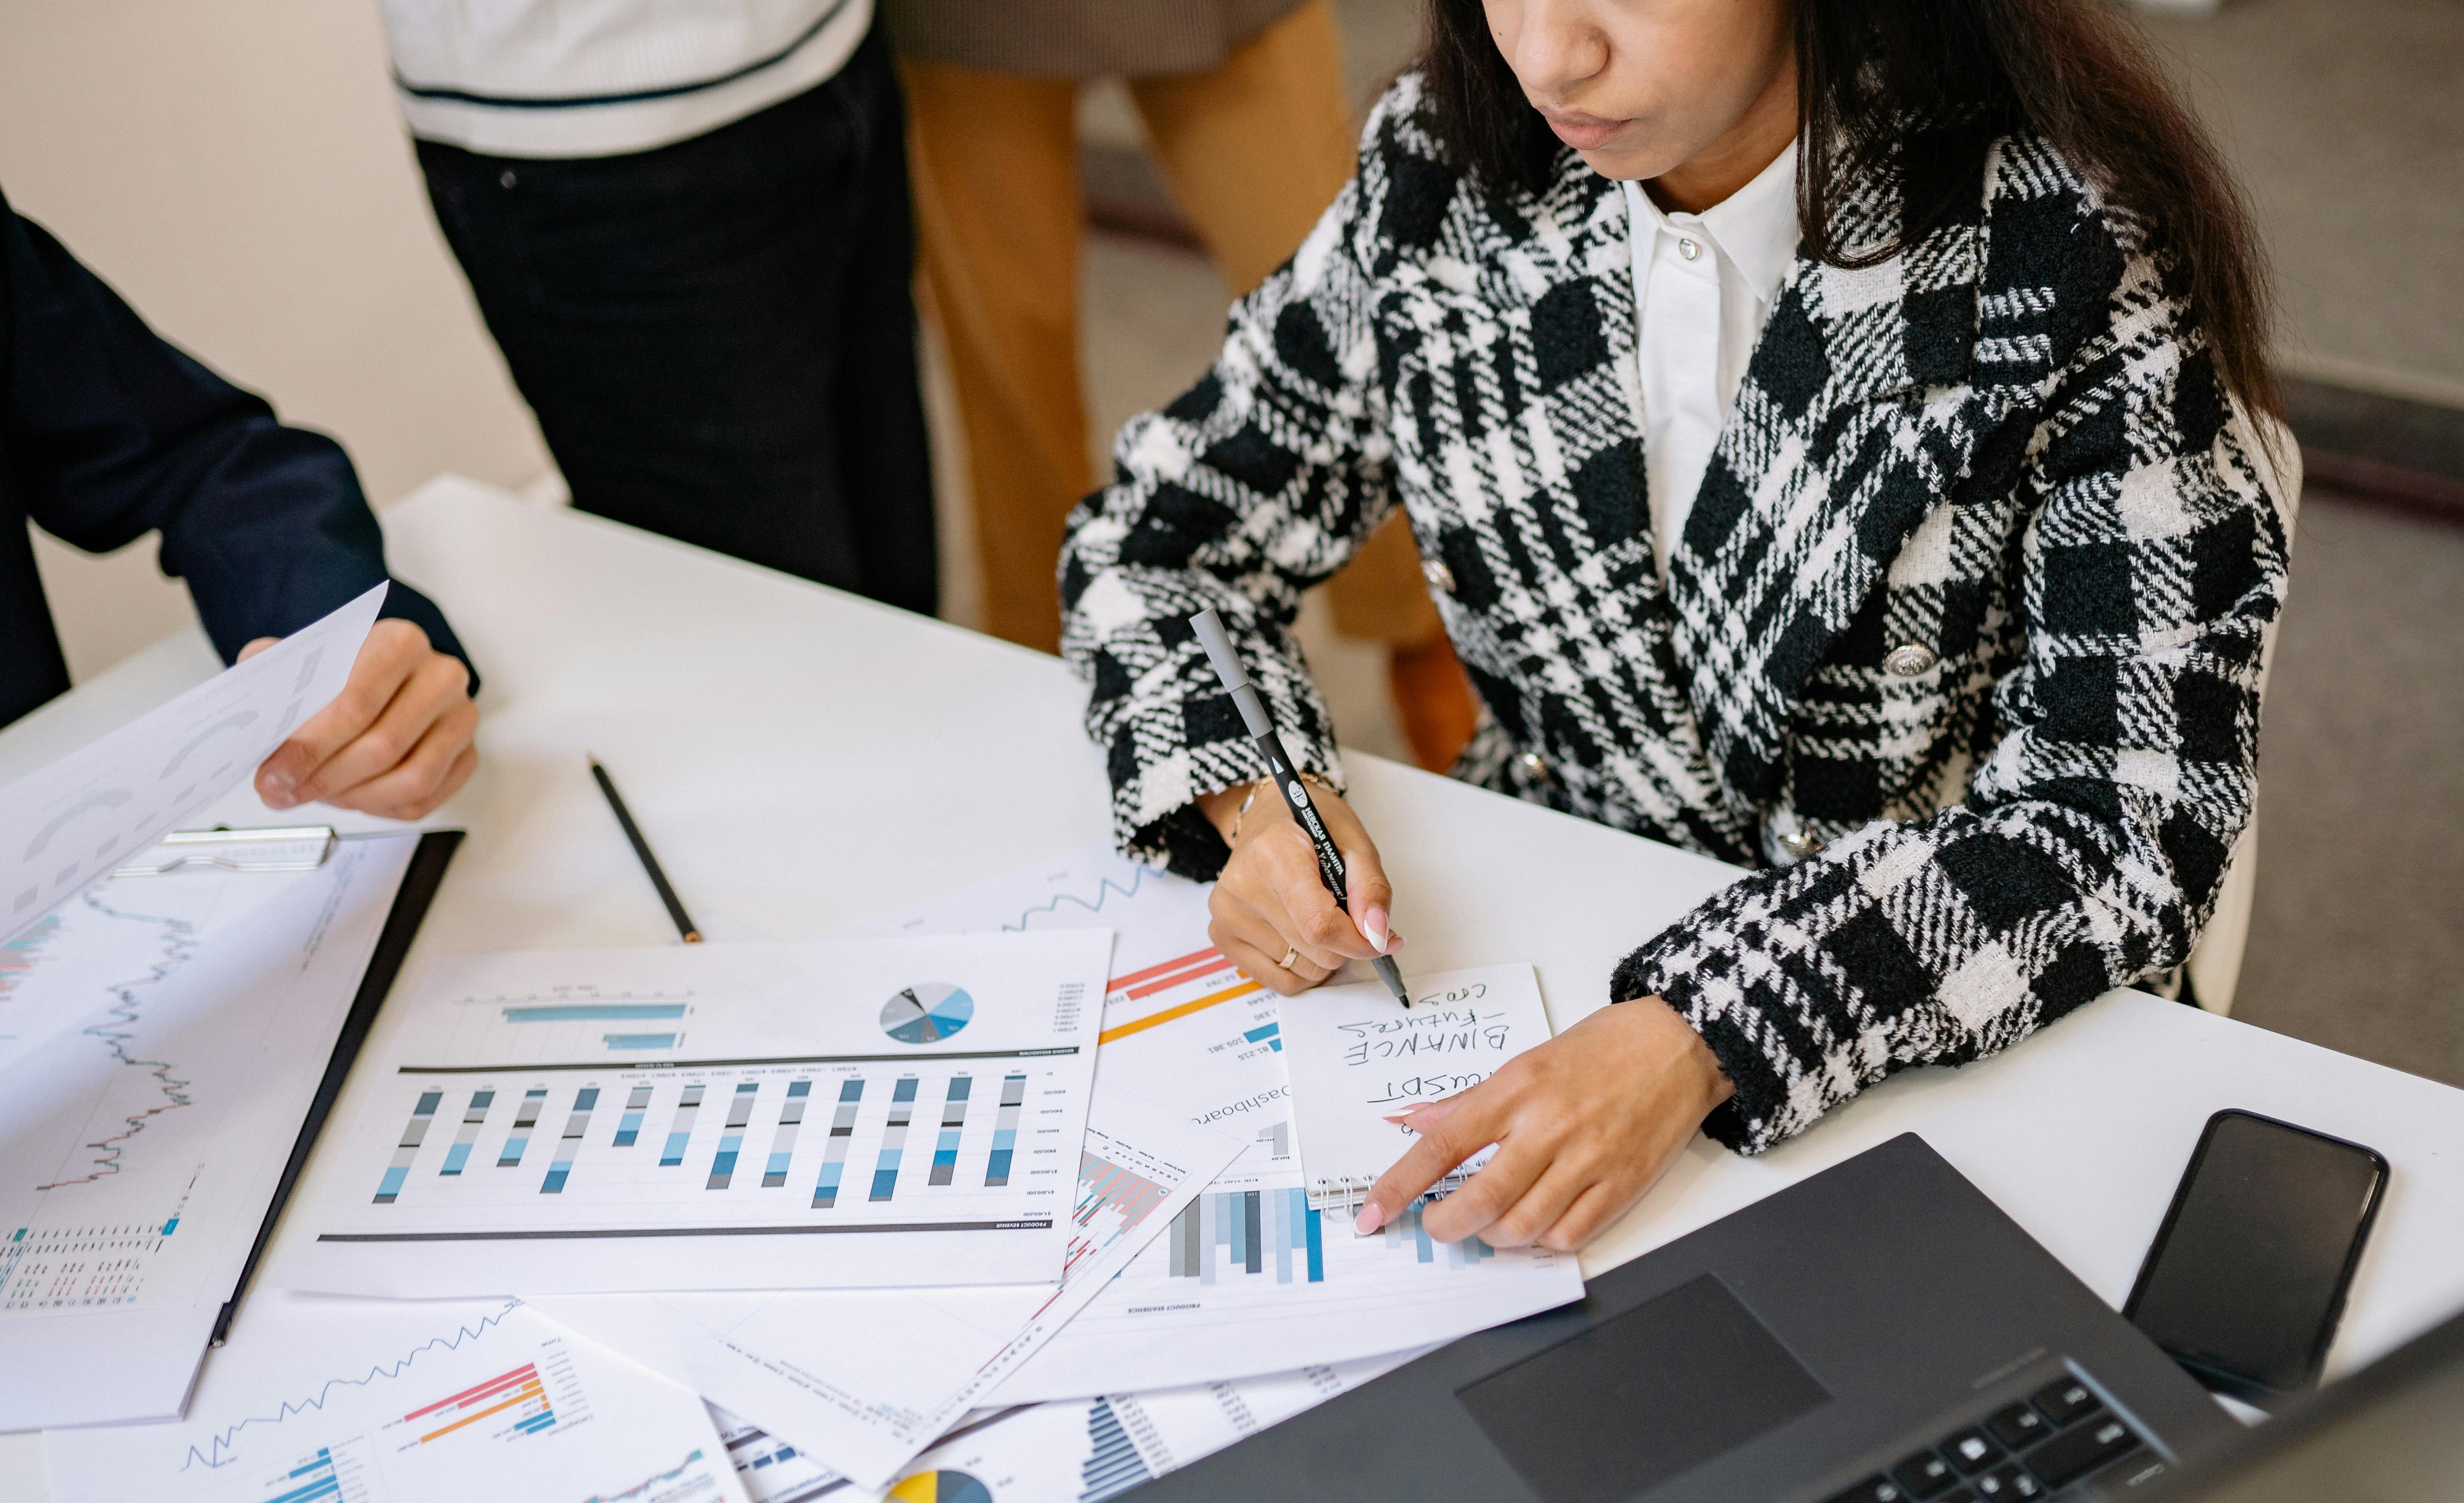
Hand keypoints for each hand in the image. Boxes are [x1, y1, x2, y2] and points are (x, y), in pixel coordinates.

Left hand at [245, 618, 478, 818]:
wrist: (383, 677)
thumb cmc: (341, 672)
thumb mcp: (301, 659)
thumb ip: (273, 675)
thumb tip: (253, 714)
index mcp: (401, 643)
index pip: (356, 702)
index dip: (310, 745)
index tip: (273, 773)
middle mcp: (442, 677)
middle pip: (384, 745)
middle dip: (324, 779)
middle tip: (283, 793)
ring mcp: (461, 717)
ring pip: (412, 779)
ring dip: (355, 798)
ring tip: (319, 795)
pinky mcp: (468, 754)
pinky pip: (426, 799)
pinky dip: (382, 808)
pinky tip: (352, 797)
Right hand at [1196, 777, 1401, 995]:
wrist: (1267, 820)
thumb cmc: (1311, 829)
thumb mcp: (1353, 843)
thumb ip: (1371, 888)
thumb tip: (1378, 935)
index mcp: (1274, 852)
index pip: (1319, 924)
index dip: (1358, 941)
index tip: (1379, 938)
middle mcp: (1242, 885)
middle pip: (1315, 951)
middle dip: (1344, 942)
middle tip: (1342, 910)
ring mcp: (1227, 914)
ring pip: (1302, 970)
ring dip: (1323, 954)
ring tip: (1316, 916)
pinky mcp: (1222, 935)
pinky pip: (1280, 981)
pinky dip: (1303, 968)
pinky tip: (1300, 937)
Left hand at [1354, 997, 1732, 1251]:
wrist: (1680, 1044)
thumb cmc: (1603, 1049)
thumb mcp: (1525, 1062)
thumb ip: (1469, 1102)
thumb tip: (1414, 1122)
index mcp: (1517, 1089)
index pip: (1441, 1146)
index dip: (1399, 1186)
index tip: (1372, 1214)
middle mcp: (1548, 1127)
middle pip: (1480, 1201)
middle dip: (1446, 1226)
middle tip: (1437, 1226)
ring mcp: (1588, 1160)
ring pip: (1522, 1227)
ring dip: (1493, 1237)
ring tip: (1490, 1224)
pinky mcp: (1622, 1186)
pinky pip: (1569, 1237)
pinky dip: (1542, 1242)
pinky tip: (1537, 1225)